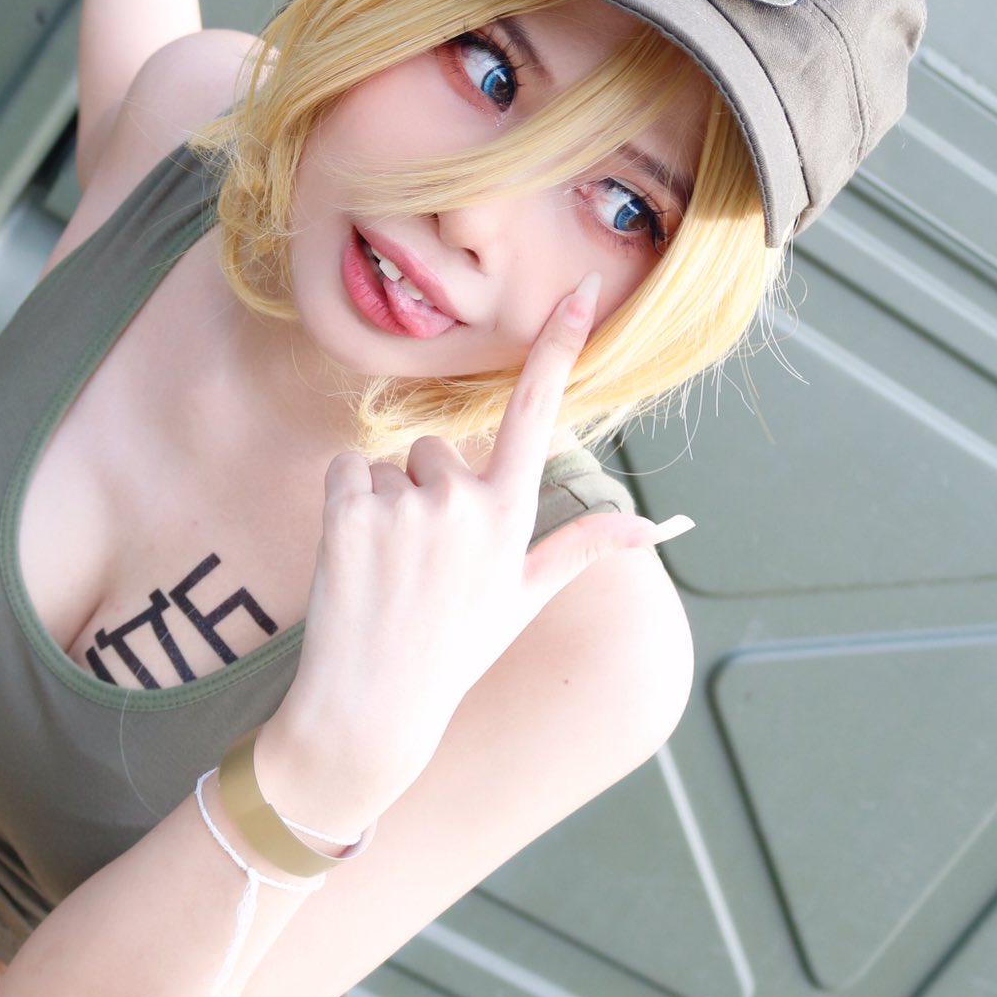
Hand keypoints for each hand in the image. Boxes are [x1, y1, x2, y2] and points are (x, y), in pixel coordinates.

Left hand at [264, 272, 687, 827]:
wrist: (372, 707)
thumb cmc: (453, 650)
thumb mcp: (525, 598)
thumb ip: (583, 546)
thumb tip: (654, 525)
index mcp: (511, 516)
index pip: (539, 411)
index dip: (560, 345)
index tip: (582, 289)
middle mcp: (465, 502)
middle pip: (434, 449)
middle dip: (423, 490)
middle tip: (421, 564)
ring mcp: (407, 506)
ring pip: (387, 464)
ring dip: (381, 505)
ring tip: (388, 571)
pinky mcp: (350, 511)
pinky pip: (344, 470)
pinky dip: (341, 504)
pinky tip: (353, 560)